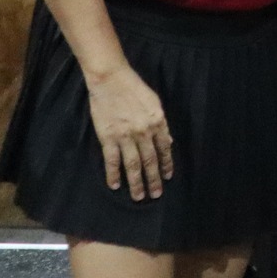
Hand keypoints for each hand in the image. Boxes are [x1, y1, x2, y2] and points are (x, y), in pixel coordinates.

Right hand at [84, 64, 172, 201]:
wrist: (111, 80)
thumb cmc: (135, 88)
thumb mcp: (155, 103)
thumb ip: (161, 124)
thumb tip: (168, 142)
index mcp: (158, 122)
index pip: (164, 149)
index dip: (166, 164)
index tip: (168, 177)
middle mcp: (144, 132)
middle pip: (150, 161)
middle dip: (154, 179)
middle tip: (156, 194)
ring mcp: (125, 136)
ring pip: (133, 165)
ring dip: (136, 183)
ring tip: (139, 197)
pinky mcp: (108, 138)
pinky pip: (112, 161)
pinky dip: (113, 174)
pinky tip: (115, 185)